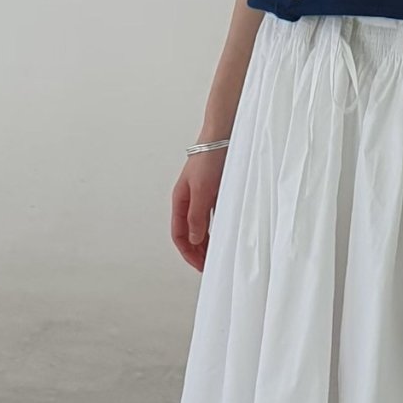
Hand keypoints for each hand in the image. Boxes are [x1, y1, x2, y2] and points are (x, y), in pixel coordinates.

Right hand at [171, 150, 225, 271]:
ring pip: (200, 226)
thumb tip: (193, 239)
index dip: (188, 252)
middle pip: (189, 232)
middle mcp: (189, 200)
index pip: (179, 234)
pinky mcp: (214, 191)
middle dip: (196, 251)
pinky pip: (212, 216)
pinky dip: (215, 228)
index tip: (200, 266)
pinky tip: (223, 235)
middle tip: (208, 266)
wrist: (222, 136)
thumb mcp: (202, 191)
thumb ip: (197, 216)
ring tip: (215, 255)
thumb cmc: (209, 159)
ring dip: (205, 242)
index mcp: (180, 200)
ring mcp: (202, 196)